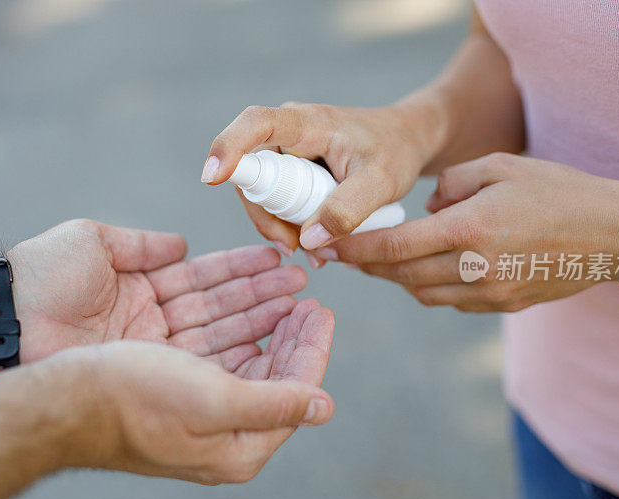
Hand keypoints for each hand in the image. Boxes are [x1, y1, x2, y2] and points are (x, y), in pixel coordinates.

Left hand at [7, 219, 305, 362]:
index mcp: (140, 285)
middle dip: (261, 294)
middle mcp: (151, 319)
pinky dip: (233, 350)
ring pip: (216, 332)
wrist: (3, 321)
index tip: (276, 258)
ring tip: (298, 306)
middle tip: (302, 283)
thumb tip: (182, 244)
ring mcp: (151, 348)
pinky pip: (199, 359)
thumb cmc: (42, 274)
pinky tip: (267, 340)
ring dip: (257, 319)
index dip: (240, 267)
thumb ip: (142, 245)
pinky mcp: (148, 371)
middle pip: (217, 305)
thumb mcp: (95, 242)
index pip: (201, 275)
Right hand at [60, 298, 334, 483]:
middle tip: (309, 301)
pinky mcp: (179, 388)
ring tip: (287, 294)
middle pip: (275, 375)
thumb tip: (325, 408)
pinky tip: (249, 308)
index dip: (312, 350)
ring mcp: (201, 409)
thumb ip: (275, 405)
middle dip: (294, 335)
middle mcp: (224, 432)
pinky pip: (222, 353)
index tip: (323, 311)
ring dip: (269, 324)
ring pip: (250, 358)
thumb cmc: (137, 399)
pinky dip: (239, 327)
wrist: (66, 398)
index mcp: (240, 447)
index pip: (295, 394)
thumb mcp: (216, 402)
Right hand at [201, 100, 445, 261]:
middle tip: (295, 247)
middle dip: (265, 215)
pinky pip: (274, 200)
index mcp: (307, 123)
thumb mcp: (382, 182)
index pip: (255, 125)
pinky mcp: (289, 169)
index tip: (212, 177)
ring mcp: (285, 151)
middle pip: (250, 173)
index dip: (229, 147)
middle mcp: (287, 132)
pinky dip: (288, 224)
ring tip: (312, 254)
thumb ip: (347, 209)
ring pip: (260, 193)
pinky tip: (312, 246)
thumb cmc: (396, 151)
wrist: (407, 140)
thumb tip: (308, 240)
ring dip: (277, 225)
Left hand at [318, 153, 618, 311]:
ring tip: (374, 260)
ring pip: (421, 293)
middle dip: (363, 265)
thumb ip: (449, 185)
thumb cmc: (556, 189)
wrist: (612, 233)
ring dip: (394, 278)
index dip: (353, 248)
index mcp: (471, 229)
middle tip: (337, 253)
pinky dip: (426, 286)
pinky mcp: (501, 305)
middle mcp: (476, 268)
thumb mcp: (499, 166)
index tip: (323, 245)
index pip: (395, 247)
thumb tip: (424, 209)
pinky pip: (449, 300)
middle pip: (400, 275)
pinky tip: (420, 269)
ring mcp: (489, 293)